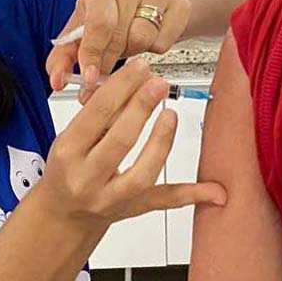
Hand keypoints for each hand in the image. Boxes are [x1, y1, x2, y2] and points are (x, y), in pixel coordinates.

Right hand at [33, 60, 224, 229]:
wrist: (65, 212)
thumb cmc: (67, 167)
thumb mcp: (69, 136)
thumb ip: (97, 112)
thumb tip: (130, 82)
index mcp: (67, 153)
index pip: (96, 114)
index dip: (120, 88)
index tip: (140, 68)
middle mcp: (88, 179)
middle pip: (120, 141)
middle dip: (142, 108)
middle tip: (158, 83)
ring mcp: (112, 198)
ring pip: (143, 173)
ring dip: (161, 142)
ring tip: (171, 114)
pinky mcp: (135, 209)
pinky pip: (166, 202)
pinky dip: (192, 195)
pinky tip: (216, 190)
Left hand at [46, 0, 190, 101]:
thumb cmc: (109, 10)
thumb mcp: (82, 26)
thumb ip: (65, 54)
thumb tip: (56, 79)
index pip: (98, 23)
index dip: (92, 53)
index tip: (89, 77)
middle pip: (120, 36)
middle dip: (108, 61)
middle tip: (101, 74)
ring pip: (143, 41)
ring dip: (130, 52)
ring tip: (125, 44)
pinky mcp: (180, 4)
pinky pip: (163, 44)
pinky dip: (152, 50)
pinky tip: (146, 38)